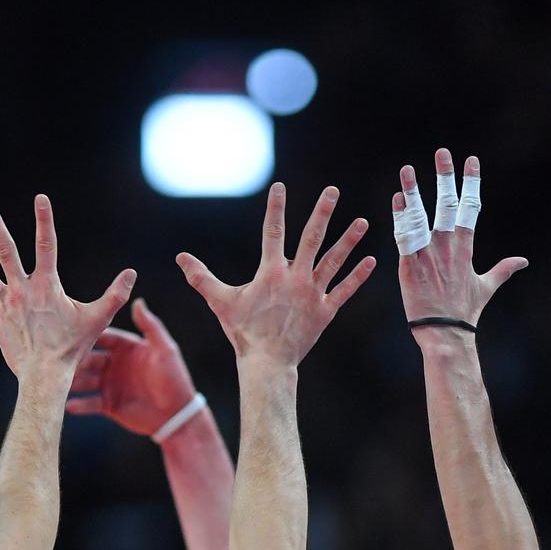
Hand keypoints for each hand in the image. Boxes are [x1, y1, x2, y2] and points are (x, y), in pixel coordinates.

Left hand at [0, 195, 135, 380]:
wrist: (45, 375)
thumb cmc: (73, 347)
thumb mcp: (98, 318)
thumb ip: (115, 295)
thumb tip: (132, 273)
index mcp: (46, 285)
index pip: (46, 244)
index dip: (44, 220)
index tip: (40, 197)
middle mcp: (21, 290)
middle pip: (5, 251)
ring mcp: (5, 306)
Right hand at [68, 300, 198, 436]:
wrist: (177, 416)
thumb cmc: (175, 379)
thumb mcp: (164, 350)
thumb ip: (151, 326)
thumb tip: (137, 301)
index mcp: (127, 347)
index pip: (103, 337)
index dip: (88, 336)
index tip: (71, 332)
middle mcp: (115, 364)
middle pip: (89, 359)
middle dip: (75, 360)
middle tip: (59, 359)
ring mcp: (110, 384)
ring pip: (85, 381)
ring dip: (72, 382)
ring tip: (58, 382)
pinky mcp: (108, 405)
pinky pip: (89, 403)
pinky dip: (78, 405)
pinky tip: (66, 405)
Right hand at [176, 182, 373, 365]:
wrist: (267, 363)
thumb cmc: (243, 332)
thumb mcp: (220, 301)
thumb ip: (201, 277)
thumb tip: (180, 258)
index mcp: (270, 273)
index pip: (273, 232)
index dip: (276, 208)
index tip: (280, 186)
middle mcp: (295, 278)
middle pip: (311, 239)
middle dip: (322, 213)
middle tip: (332, 191)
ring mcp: (313, 294)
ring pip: (333, 261)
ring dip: (348, 240)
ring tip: (362, 222)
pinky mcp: (325, 311)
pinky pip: (344, 291)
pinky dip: (357, 276)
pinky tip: (371, 260)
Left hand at [393, 151, 526, 330]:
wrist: (445, 334)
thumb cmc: (465, 313)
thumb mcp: (486, 287)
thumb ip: (503, 269)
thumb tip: (523, 260)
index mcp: (465, 249)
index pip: (470, 208)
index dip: (471, 183)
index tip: (471, 161)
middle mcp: (447, 248)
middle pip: (447, 205)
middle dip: (445, 177)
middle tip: (442, 152)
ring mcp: (428, 256)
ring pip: (420, 217)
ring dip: (414, 191)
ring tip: (407, 169)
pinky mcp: (409, 267)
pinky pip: (403, 238)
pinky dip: (400, 217)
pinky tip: (397, 199)